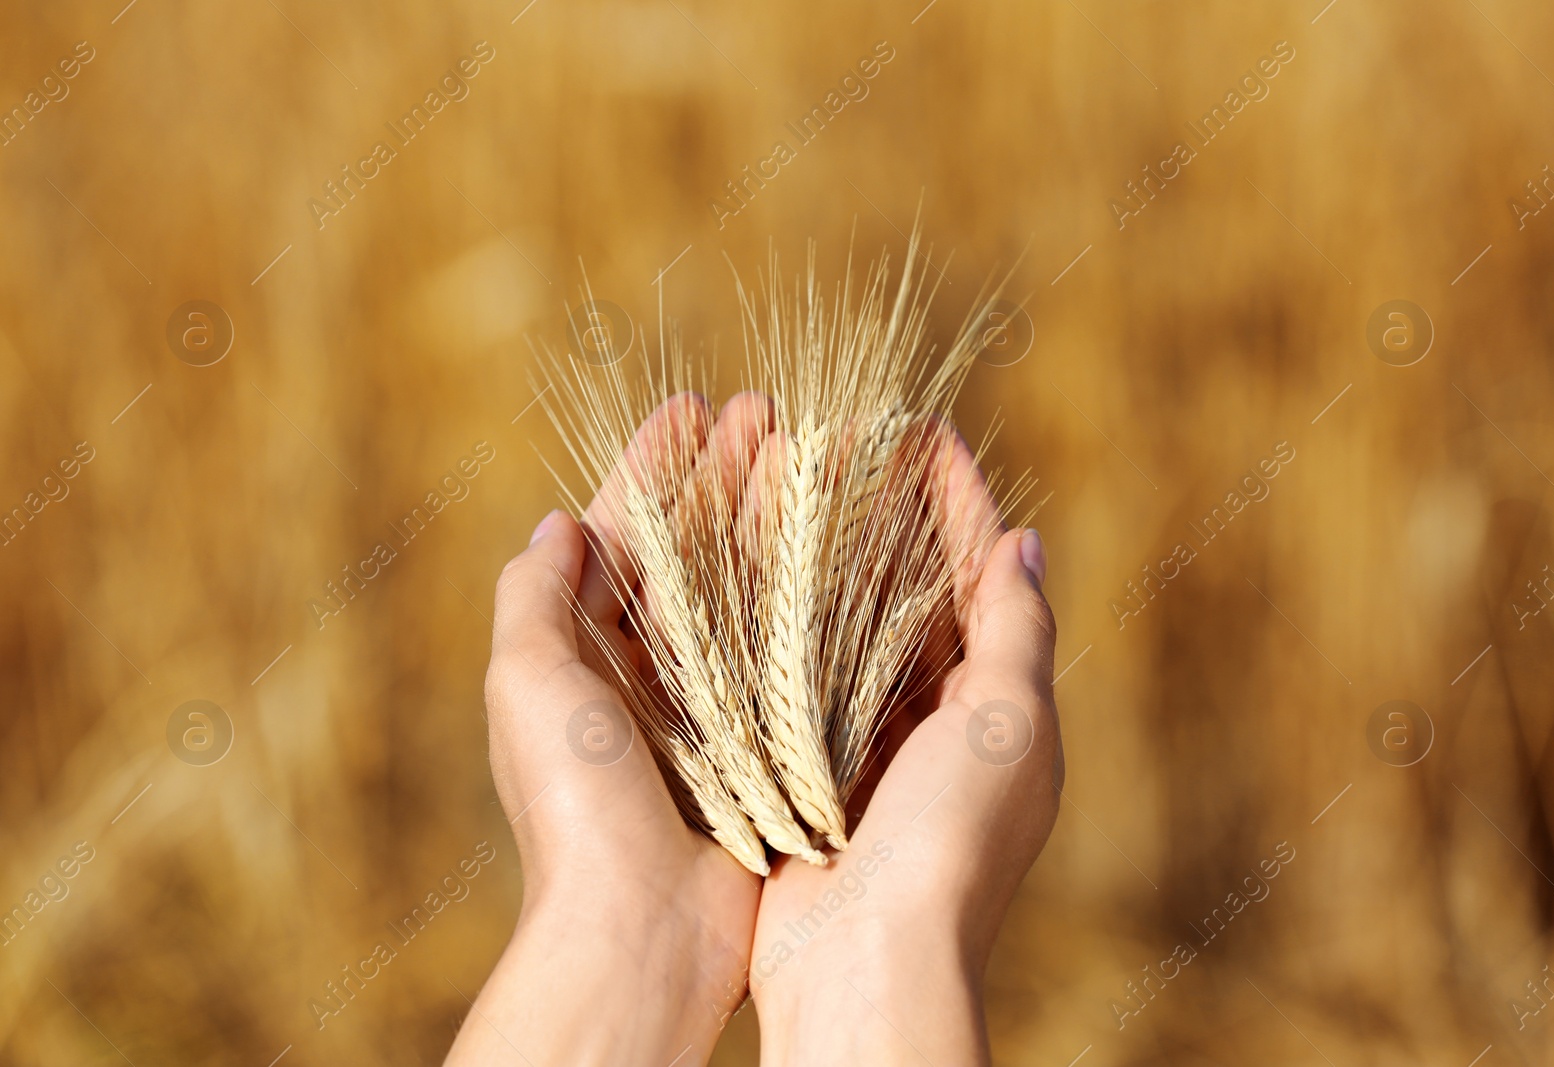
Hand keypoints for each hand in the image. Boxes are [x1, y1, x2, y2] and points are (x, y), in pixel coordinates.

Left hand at [447, 393, 775, 1065]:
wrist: (639, 933)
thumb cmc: (575, 808)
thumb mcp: (527, 686)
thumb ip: (532, 599)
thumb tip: (558, 524)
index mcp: (580, 651)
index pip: (620, 534)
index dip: (655, 467)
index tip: (695, 408)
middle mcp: (643, 670)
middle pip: (689, 549)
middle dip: (725, 478)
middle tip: (772, 414)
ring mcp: (705, 705)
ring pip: (742, 587)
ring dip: (771, 520)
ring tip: (813, 455)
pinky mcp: (758, 740)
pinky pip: (783, 650)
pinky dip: (805, 595)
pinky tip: (839, 548)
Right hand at [749, 429, 1060, 1065]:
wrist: (865, 963)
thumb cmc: (952, 843)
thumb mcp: (1009, 727)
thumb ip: (1017, 631)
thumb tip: (1024, 543)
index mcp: (1000, 707)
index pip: (983, 576)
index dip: (957, 500)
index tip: (925, 432)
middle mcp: (939, 721)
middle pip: (915, 593)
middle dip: (889, 519)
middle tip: (848, 447)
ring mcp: (871, 745)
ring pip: (852, 627)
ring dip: (830, 559)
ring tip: (796, 488)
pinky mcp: (809, 769)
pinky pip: (800, 676)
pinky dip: (784, 622)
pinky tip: (751, 571)